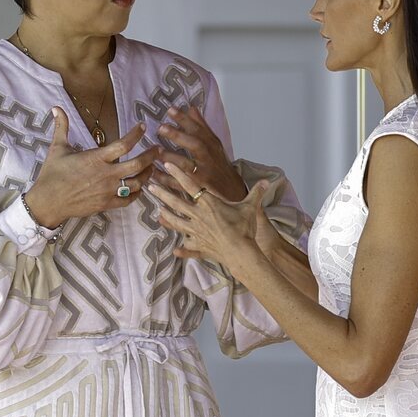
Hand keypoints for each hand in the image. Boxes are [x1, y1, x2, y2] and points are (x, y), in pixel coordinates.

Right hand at [24, 111, 159, 228]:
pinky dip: (138, 193)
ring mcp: (108, 191)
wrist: (48, 202)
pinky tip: (140, 187)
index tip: (142, 128)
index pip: (124, 144)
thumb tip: (56, 107)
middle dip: (151, 155)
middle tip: (158, 149)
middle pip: (138, 164)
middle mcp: (106, 175)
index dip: (136, 134)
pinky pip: (129, 200)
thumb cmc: (52, 174)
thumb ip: (62, 127)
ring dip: (148, 174)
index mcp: (96, 158)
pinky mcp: (107, 204)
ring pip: (137, 183)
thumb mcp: (58, 148)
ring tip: (152, 167)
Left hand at [149, 163, 269, 274]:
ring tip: (157, 211)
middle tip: (150, 186)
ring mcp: (196, 232)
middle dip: (162, 193)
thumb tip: (267, 182)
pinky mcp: (199, 246)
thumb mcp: (250, 208)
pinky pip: (189, 248)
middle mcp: (198, 216)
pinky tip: (175, 250)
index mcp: (208, 204)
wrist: (241, 252)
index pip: (190, 185)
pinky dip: (182, 250)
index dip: (178, 173)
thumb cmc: (244, 228)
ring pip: (176, 222)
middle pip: (176, 202)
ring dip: (166, 216)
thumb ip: (256, 193)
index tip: (166, 164)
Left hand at [156, 106, 246, 203]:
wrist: (231, 190)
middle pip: (195, 144)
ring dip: (171, 157)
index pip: (198, 129)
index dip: (184, 119)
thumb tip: (191, 108)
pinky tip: (154, 173)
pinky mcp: (197, 189)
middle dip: (178, 135)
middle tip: (161, 128)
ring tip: (156, 151)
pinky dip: (166, 179)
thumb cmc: (218, 164)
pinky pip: (179, 184)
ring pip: (186, 165)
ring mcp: (203, 174)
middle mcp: (208, 158)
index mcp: (211, 145)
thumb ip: (201, 127)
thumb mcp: (214, 144)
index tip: (170, 109)